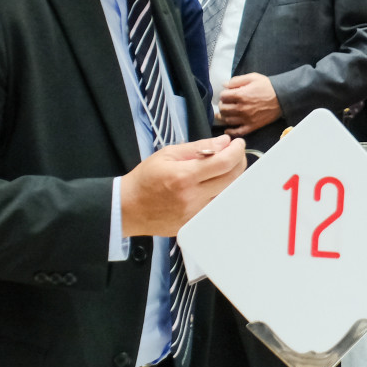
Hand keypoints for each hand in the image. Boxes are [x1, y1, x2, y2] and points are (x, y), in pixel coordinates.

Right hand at [119, 135, 246, 236]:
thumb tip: (223, 142)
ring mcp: (195, 214)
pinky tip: (214, 184)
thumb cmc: (145, 179)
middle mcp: (192, 197)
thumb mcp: (168, 154)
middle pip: (232, 179)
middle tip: (234, 153)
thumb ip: (198, 147)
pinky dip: (221, 192)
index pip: (223, 163)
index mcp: (183, 177)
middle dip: (239, 161)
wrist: (128, 208)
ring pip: (228, 193)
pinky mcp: (195, 224)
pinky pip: (217, 206)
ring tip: (223, 167)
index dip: (236, 151)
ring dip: (232, 178)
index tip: (237, 143)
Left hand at [218, 73, 281, 135]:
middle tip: (224, 103)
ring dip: (223, 117)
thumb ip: (236, 80)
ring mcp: (246, 118)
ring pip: (228, 120)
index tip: (226, 94)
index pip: (223, 96)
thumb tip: (224, 85)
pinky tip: (227, 129)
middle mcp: (241, 108)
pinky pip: (238, 132)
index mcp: (240, 95)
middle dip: (222, 105)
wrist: (282, 97)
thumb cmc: (268, 86)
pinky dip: (231, 131)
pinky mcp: (252, 126)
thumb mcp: (252, 77)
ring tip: (224, 114)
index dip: (223, 94)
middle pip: (223, 109)